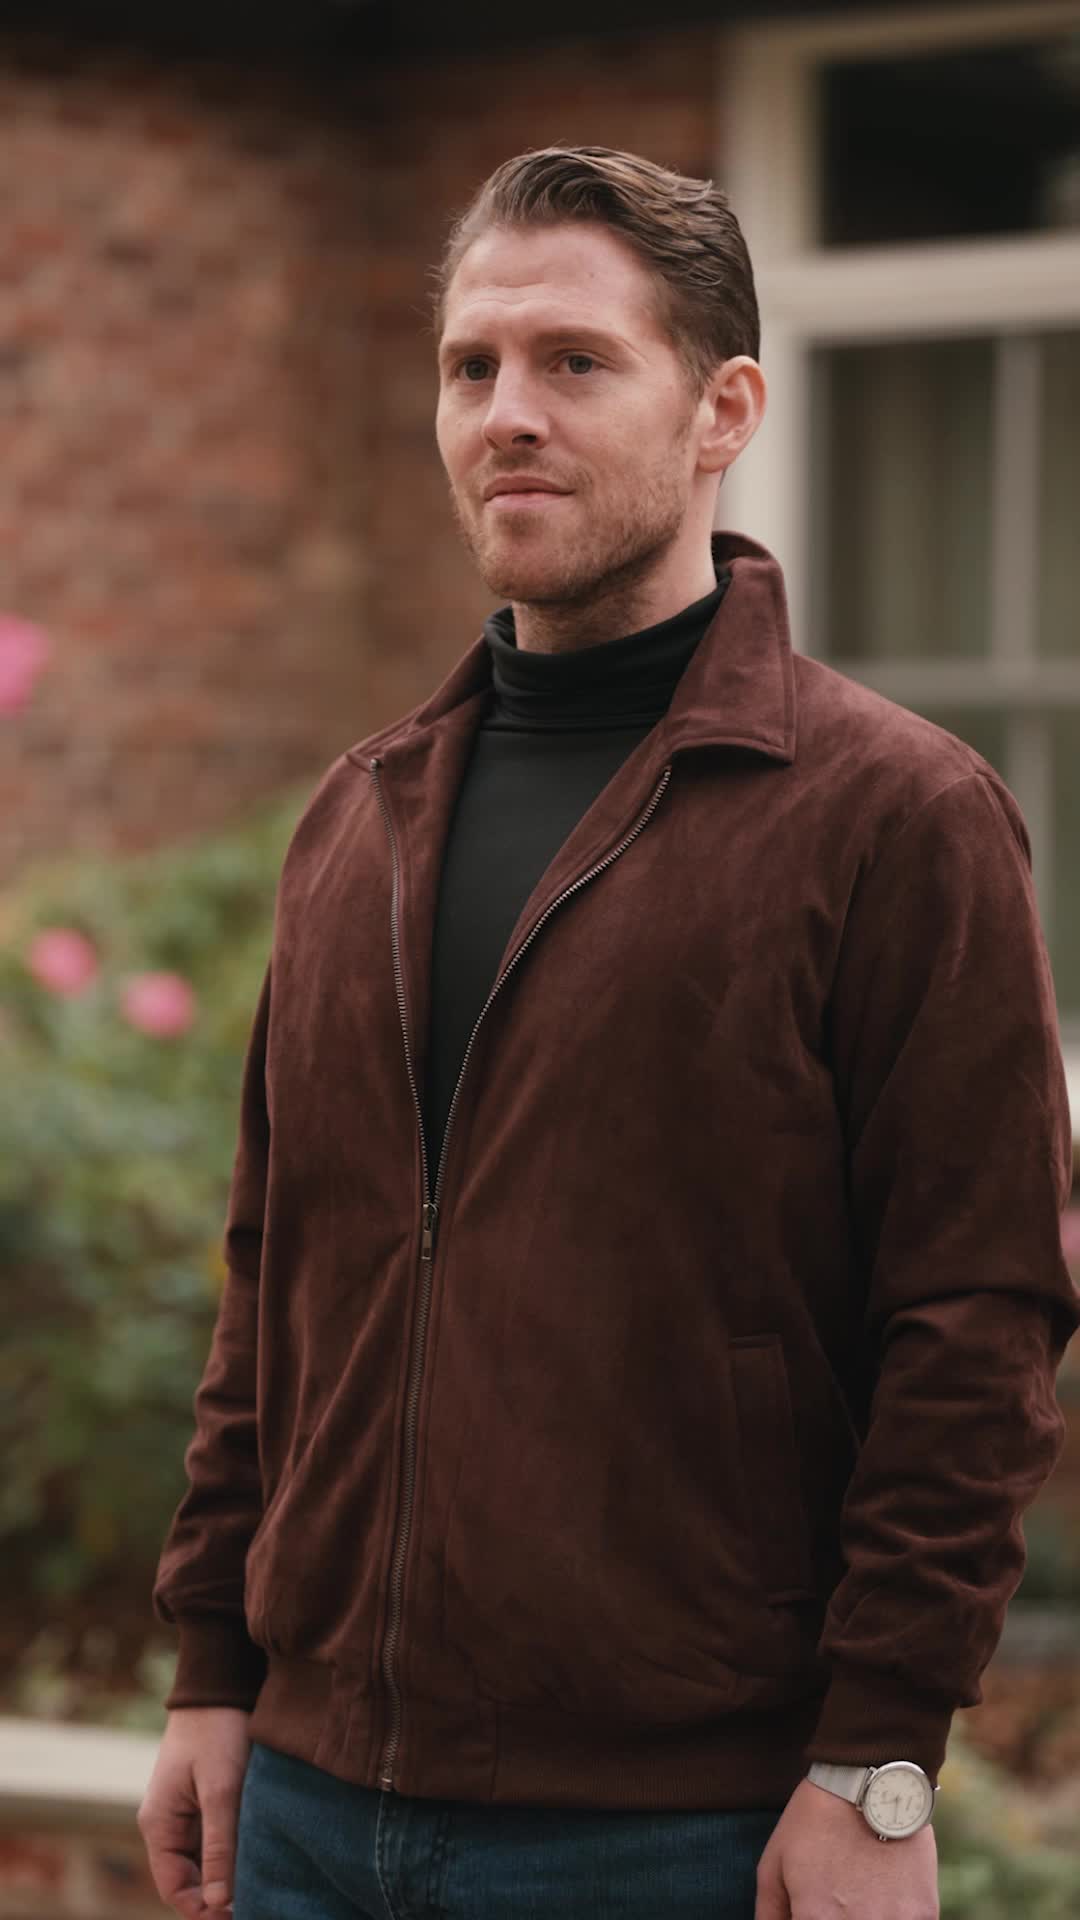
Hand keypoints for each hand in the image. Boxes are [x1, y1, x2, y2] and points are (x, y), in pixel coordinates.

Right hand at [137, 1707, 252, 1917]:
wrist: (219, 1684)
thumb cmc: (217, 1732)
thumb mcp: (221, 1789)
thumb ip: (220, 1846)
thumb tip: (219, 1904)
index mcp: (158, 1825)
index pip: (175, 1889)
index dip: (203, 1911)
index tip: (239, 1915)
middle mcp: (166, 1825)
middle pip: (189, 1880)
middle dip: (218, 1897)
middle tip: (259, 1903)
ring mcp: (184, 1814)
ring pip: (205, 1862)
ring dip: (228, 1875)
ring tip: (263, 1884)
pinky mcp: (203, 1802)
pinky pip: (215, 1840)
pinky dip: (234, 1852)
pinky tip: (259, 1856)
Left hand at [754, 1776, 938, 1918]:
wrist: (871, 1780)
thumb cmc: (816, 1820)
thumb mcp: (774, 1862)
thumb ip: (770, 1913)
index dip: (807, 1919)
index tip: (811, 1907)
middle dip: (832, 1917)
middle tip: (836, 1892)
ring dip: (866, 1916)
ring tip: (860, 1887)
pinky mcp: (925, 1914)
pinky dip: (894, 1915)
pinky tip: (885, 1891)